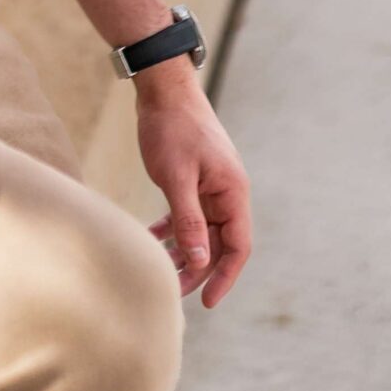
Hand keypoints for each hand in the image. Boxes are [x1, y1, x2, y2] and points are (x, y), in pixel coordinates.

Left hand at [137, 65, 251, 307]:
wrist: (163, 88)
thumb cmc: (172, 128)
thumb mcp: (177, 177)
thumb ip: (188, 220)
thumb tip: (198, 261)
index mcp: (232, 191)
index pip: (238, 246)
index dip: (225, 276)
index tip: (207, 302)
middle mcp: (227, 191)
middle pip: (219, 242)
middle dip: (198, 269)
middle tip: (173, 291)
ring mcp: (210, 185)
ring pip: (201, 230)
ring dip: (183, 250)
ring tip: (160, 269)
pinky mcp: (193, 178)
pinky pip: (187, 213)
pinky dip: (172, 227)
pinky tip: (152, 238)